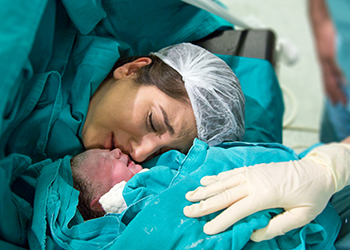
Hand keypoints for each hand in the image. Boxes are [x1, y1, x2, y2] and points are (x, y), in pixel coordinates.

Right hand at [183, 143, 349, 241]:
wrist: (318, 170)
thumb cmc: (311, 195)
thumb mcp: (301, 216)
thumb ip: (277, 227)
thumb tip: (254, 233)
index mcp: (266, 195)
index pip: (237, 210)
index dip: (220, 220)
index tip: (206, 229)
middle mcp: (255, 181)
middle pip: (224, 194)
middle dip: (204, 203)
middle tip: (187, 210)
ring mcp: (252, 173)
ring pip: (224, 181)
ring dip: (206, 189)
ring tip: (190, 195)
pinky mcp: (253, 168)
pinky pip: (231, 172)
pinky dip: (217, 177)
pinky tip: (206, 180)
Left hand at [309, 0, 346, 103]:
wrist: (320, 23)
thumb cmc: (327, 34)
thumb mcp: (332, 50)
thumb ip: (335, 62)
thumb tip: (341, 73)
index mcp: (324, 63)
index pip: (327, 81)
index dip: (330, 92)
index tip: (334, 101)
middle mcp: (323, 63)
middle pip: (328, 83)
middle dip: (333, 95)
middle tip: (339, 105)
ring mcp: (326, 59)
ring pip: (330, 79)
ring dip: (336, 90)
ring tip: (342, 99)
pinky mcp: (328, 54)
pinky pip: (334, 68)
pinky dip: (339, 77)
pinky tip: (343, 84)